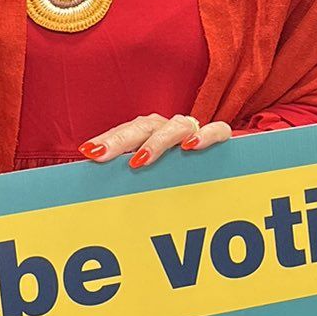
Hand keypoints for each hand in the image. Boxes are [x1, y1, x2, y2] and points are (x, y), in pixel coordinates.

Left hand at [79, 113, 232, 171]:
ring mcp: (194, 130)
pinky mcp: (221, 136)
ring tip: (140, 160)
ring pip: (174, 127)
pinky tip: (192, 147)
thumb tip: (95, 188)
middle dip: (120, 140)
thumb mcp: (152, 177)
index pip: (124, 133)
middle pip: (142, 127)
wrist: (229, 163)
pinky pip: (216, 130)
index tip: (87, 152)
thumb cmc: (180, 172)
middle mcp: (168, 128)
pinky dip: (205, 136)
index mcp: (149, 133)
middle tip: (101, 155)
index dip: (106, 140)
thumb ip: (128, 179)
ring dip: (157, 142)